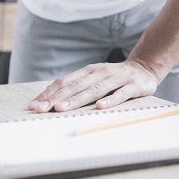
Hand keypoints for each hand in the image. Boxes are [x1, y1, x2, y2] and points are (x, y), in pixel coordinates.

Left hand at [28, 60, 159, 112]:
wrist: (145, 68)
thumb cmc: (114, 77)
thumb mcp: (95, 78)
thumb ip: (77, 86)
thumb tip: (50, 101)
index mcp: (89, 71)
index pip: (65, 82)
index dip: (49, 93)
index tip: (34, 105)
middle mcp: (101, 72)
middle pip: (76, 86)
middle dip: (57, 98)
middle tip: (41, 109)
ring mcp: (117, 78)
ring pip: (95, 90)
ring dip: (77, 99)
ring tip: (62, 109)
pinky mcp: (133, 85)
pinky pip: (120, 94)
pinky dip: (110, 101)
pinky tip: (100, 107)